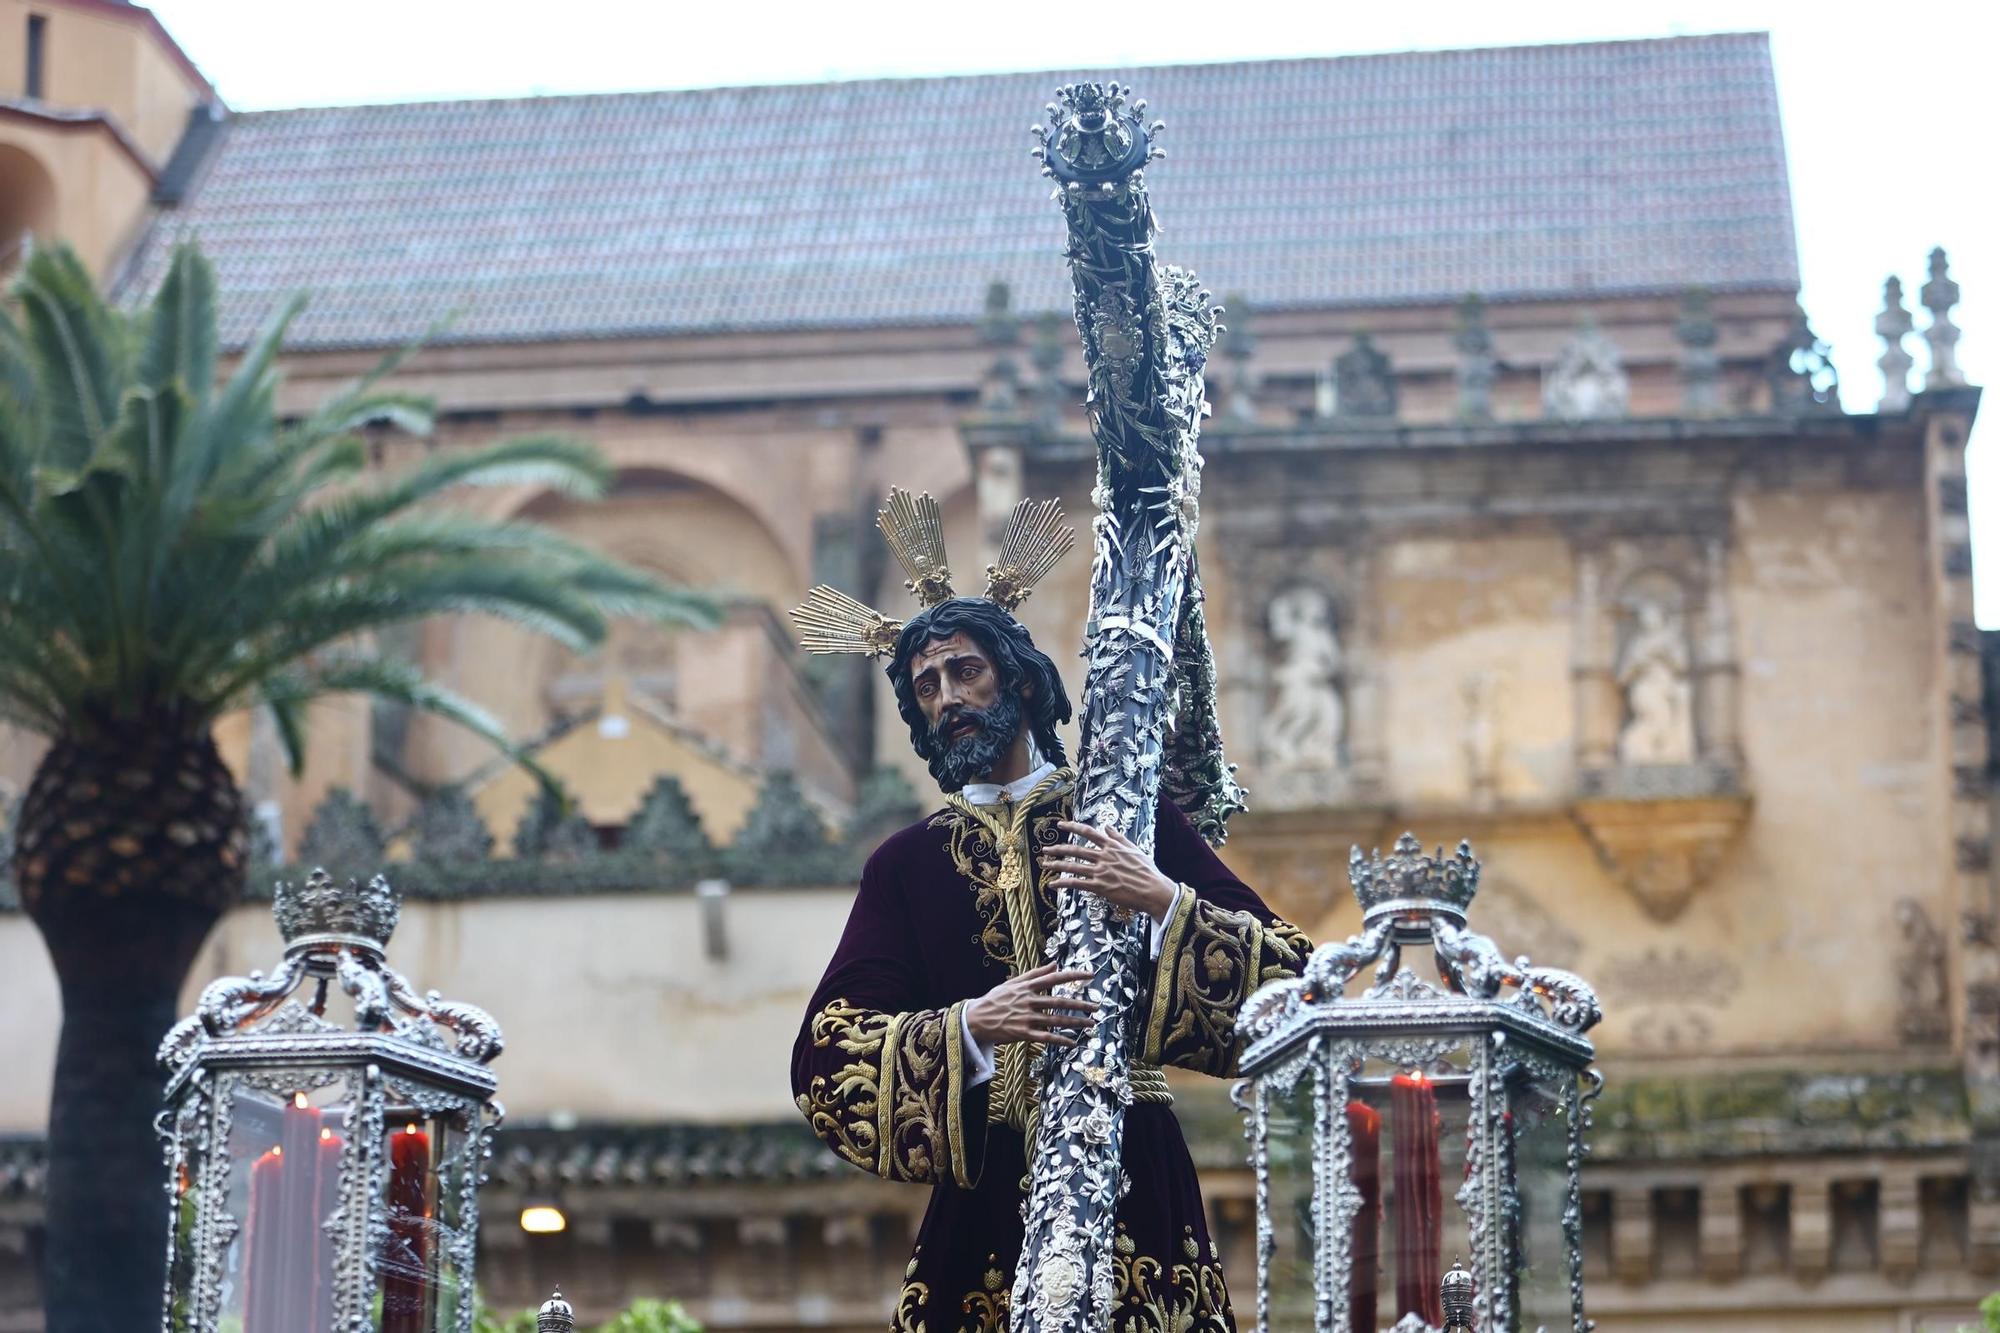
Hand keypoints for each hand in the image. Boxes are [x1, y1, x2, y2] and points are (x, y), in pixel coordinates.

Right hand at [965, 962, 1095, 1047]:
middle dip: (1080, 1004)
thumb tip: (1054, 964)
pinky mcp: (1023, 1033)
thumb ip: (1035, 973)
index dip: (1073, 975)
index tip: (1090, 974)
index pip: (1054, 978)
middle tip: (1096, 1006)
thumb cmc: (994, 1000)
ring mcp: (1026, 1018)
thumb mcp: (1013, 983)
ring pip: (1056, 1020)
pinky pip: (1046, 1037)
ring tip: (1091, 1024)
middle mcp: (1028, 1001)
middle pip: (1059, 1001)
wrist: (975, 1020)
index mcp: (1026, 986)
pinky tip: (1073, 1043)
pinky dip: (1060, 1040)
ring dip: (1075, 1023)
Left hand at [1041, 820, 1177, 923]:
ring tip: (1045, 864)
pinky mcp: (1100, 887)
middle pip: (1075, 850)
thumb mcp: (1134, 849)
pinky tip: (1053, 884)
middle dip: (1058, 849)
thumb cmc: (1147, 871)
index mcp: (1112, 846)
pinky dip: (1063, 883)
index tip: (1060, 825)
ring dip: (1056, 865)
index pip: (1087, 832)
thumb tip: (1106, 826)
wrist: (1154, 890)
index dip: (1071, 827)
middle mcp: (1104, 856)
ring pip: (1072, 866)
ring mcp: (1100, 871)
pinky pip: (1077, 884)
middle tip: (1045, 849)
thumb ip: (1118, 837)